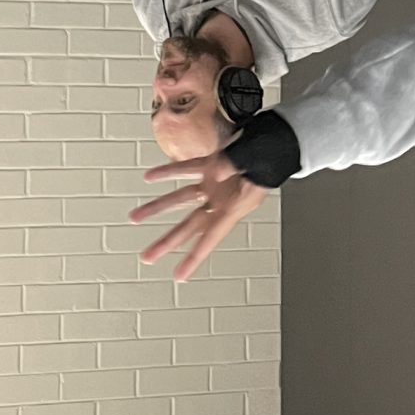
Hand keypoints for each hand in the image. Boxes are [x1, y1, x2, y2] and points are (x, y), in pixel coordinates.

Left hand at [130, 151, 268, 282]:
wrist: (279, 137)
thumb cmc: (274, 152)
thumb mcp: (256, 162)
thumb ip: (232, 167)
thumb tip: (212, 173)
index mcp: (236, 206)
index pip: (212, 236)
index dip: (195, 257)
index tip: (180, 276)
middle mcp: (223, 200)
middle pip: (191, 225)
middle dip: (167, 241)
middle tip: (147, 257)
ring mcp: (215, 184)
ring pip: (181, 199)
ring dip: (157, 208)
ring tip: (135, 217)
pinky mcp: (211, 166)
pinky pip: (185, 170)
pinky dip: (167, 173)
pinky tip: (150, 177)